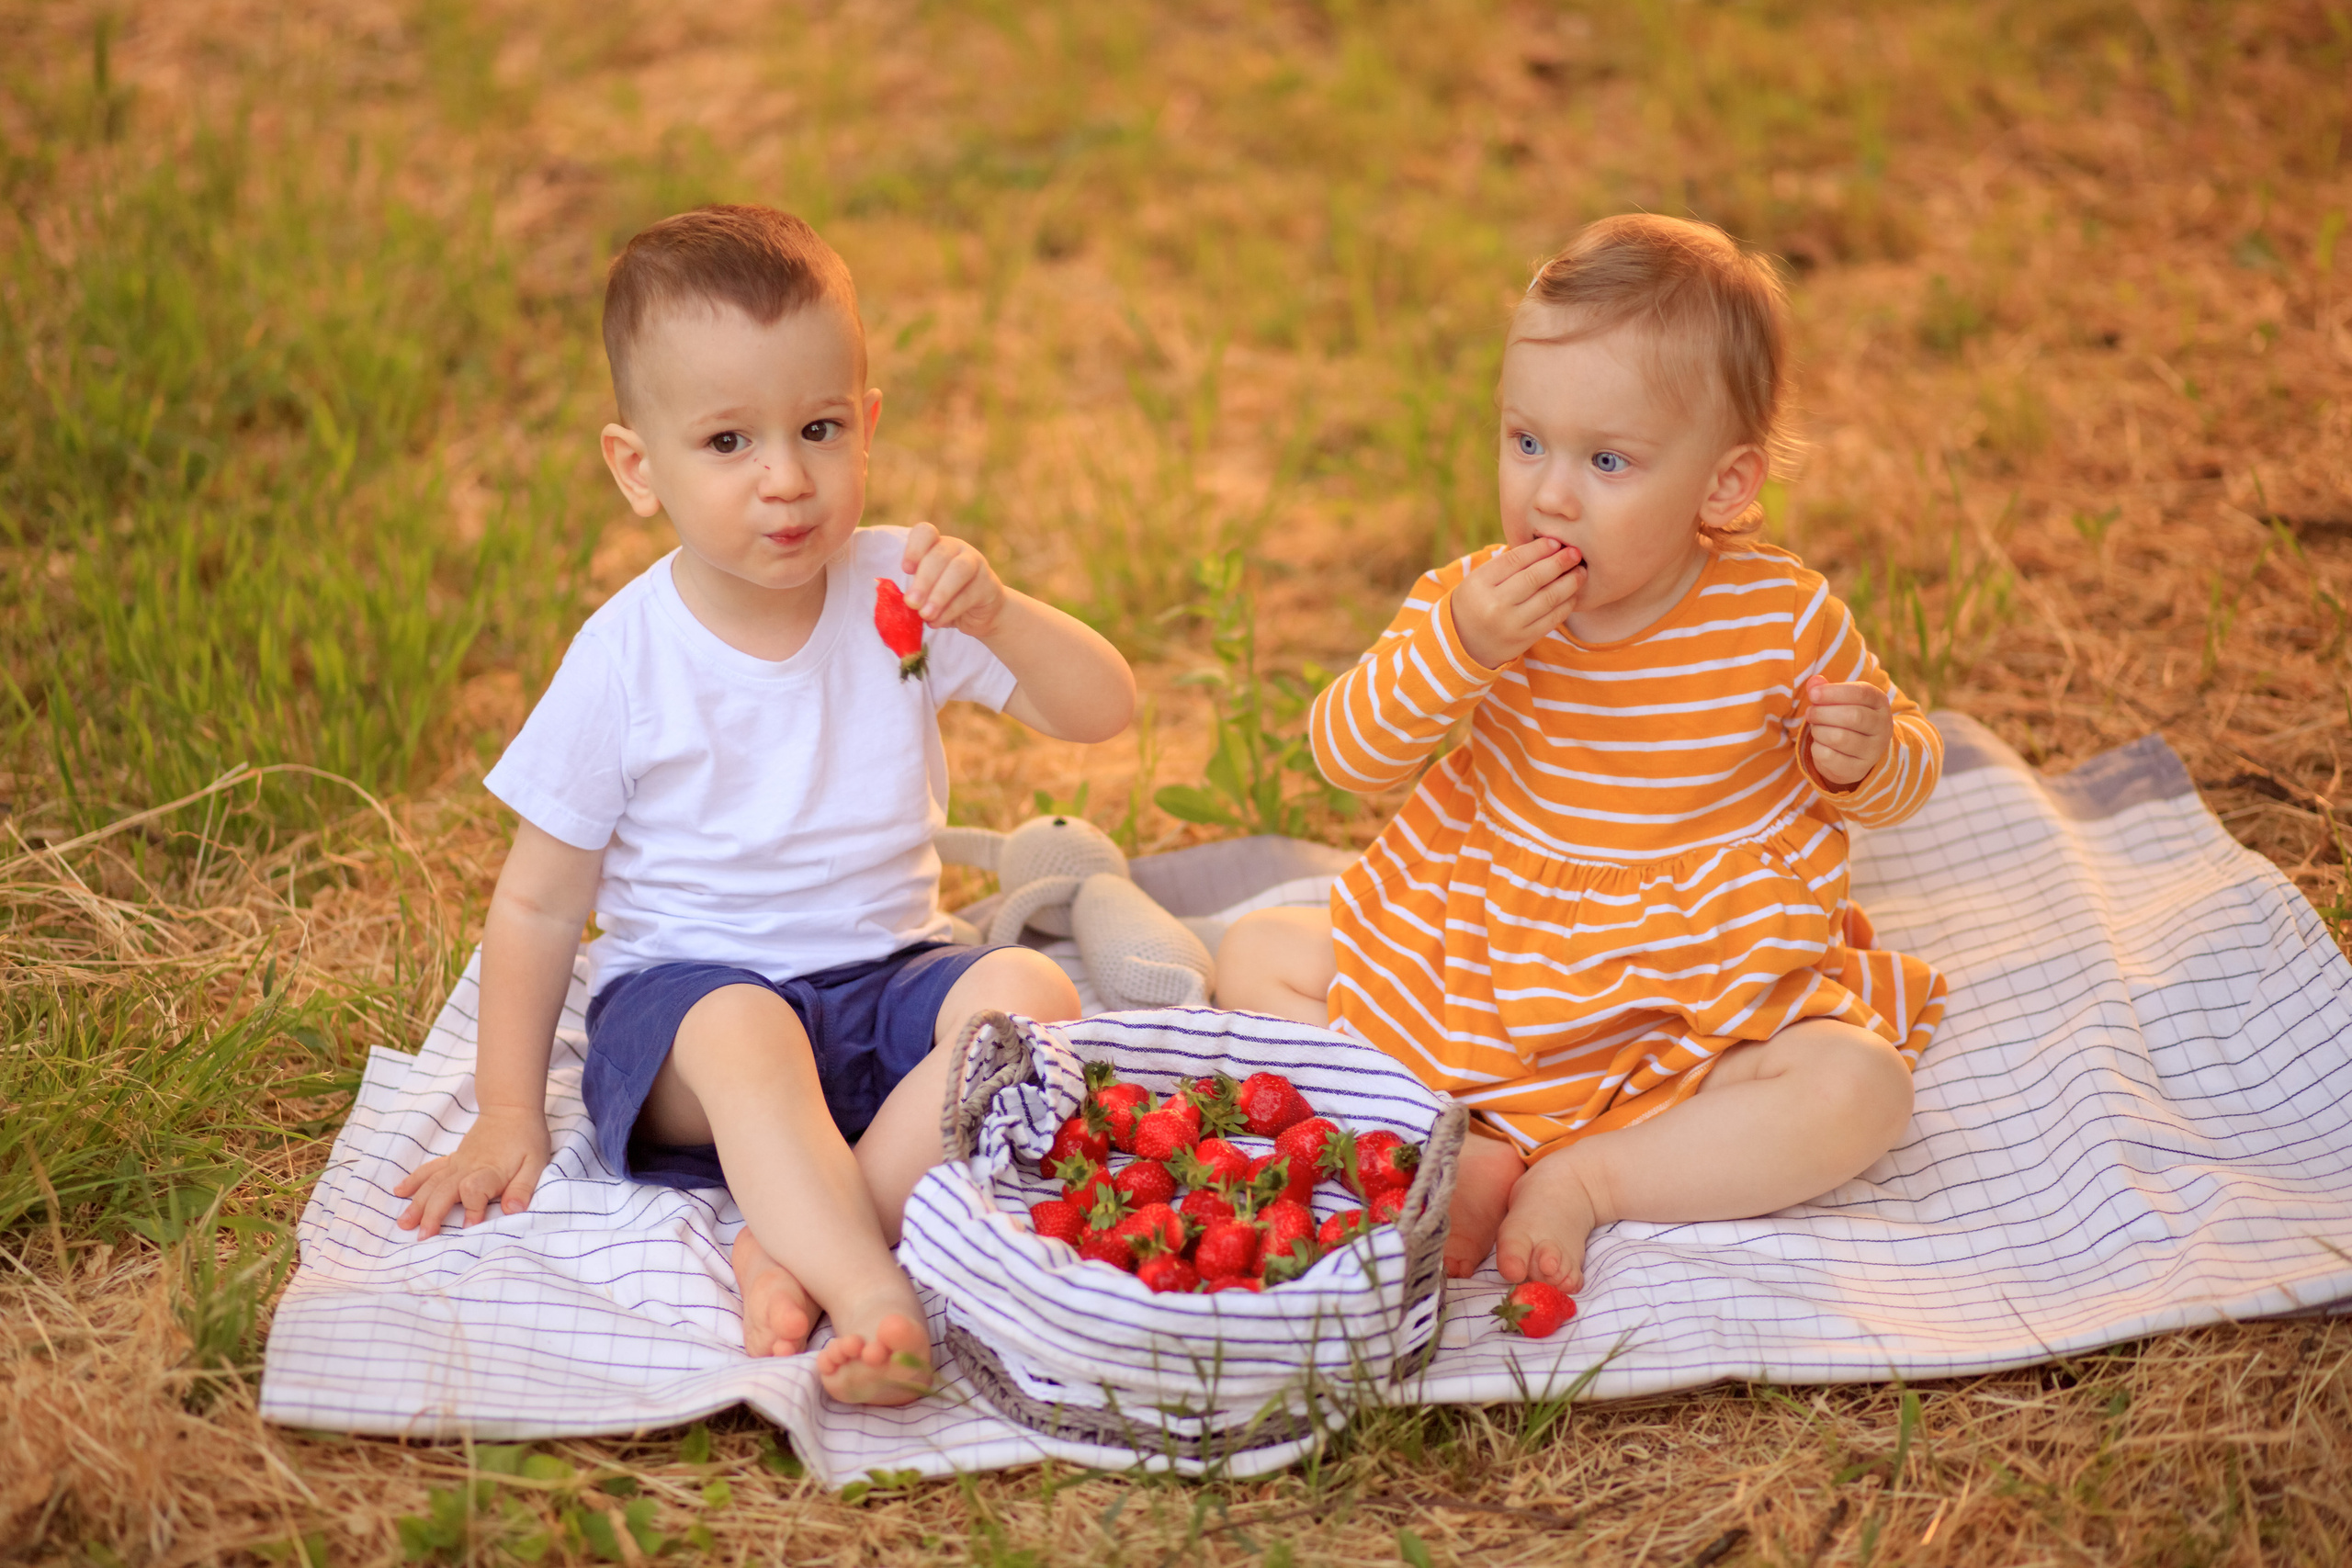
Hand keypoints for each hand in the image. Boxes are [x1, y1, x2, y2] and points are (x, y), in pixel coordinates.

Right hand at [392, 1106, 550, 1238]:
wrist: (511, 1109)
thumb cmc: (527, 1138)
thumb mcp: (536, 1163)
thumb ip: (523, 1187)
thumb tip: (513, 1210)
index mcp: (491, 1171)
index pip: (474, 1190)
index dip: (472, 1209)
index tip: (470, 1227)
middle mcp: (469, 1167)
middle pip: (445, 1190)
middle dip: (432, 1214)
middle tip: (423, 1236)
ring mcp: (458, 1162)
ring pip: (432, 1183)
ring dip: (417, 1203)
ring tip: (404, 1223)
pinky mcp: (453, 1159)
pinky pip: (430, 1169)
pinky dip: (414, 1180)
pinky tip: (399, 1191)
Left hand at [900, 522, 1006, 639]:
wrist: (982, 613)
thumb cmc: (946, 600)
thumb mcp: (926, 593)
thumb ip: (915, 593)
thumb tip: (906, 604)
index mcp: (936, 545)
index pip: (925, 532)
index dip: (914, 548)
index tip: (906, 570)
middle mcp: (957, 548)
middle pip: (941, 555)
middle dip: (924, 580)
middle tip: (911, 603)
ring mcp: (976, 563)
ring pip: (959, 570)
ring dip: (940, 593)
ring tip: (926, 614)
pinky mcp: (989, 584)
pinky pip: (969, 594)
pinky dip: (950, 611)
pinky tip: (936, 622)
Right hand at [1450, 538, 1584, 668]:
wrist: (1465, 643)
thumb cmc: (1477, 601)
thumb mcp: (1480, 579)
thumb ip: (1507, 564)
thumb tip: (1548, 546)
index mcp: (1480, 583)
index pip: (1514, 560)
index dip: (1538, 549)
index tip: (1555, 542)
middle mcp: (1495, 604)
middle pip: (1534, 577)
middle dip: (1559, 563)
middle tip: (1575, 553)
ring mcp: (1511, 624)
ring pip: (1548, 598)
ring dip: (1569, 582)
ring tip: (1580, 572)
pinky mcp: (1524, 640)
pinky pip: (1552, 618)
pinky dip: (1566, 604)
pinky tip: (1573, 594)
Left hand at [1802, 678, 1892, 788]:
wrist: (1855, 753)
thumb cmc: (1844, 718)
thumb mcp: (1839, 700)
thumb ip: (1826, 690)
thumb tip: (1814, 682)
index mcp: (1880, 703)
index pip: (1862, 693)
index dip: (1834, 692)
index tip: (1813, 694)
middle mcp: (1882, 727)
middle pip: (1853, 716)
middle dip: (1823, 713)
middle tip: (1810, 713)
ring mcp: (1873, 751)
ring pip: (1840, 738)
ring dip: (1819, 730)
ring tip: (1815, 728)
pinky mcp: (1858, 769)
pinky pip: (1829, 757)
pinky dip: (1817, 748)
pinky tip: (1819, 745)